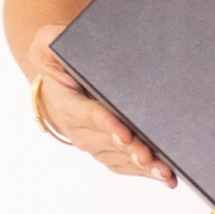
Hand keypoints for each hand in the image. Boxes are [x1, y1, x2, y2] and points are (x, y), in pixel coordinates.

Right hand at [28, 27, 175, 186]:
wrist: (59, 81)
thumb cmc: (59, 58)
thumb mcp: (48, 44)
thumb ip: (51, 40)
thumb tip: (58, 36)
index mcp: (66, 103)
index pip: (88, 115)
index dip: (107, 125)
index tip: (125, 134)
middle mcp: (78, 129)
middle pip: (107, 142)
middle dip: (130, 150)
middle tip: (150, 156)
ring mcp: (93, 143)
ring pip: (118, 158)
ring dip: (141, 167)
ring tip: (164, 171)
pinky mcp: (106, 149)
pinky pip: (124, 165)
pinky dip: (144, 173)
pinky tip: (166, 176)